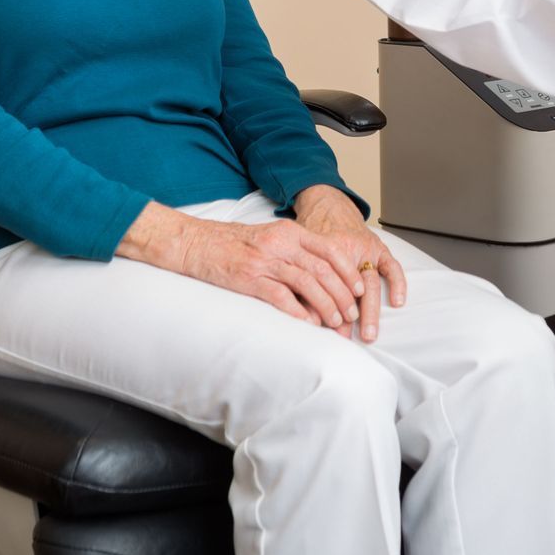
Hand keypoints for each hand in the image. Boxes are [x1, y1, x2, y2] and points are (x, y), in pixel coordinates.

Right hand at [118, 202, 364, 330]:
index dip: (347, 271)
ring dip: (325, 305)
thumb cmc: (234, 243)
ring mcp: (265, 261)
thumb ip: (296, 250)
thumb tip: (324, 276)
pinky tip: (308, 323)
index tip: (358, 289)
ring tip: (335, 322)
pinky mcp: (249, 279)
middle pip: (322, 269)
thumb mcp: (270, 237)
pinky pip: (280, 296)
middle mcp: (281, 243)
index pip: (329, 250)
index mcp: (289, 231)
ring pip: (306, 283)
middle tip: (351, 313)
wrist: (197, 243)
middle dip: (341, 294)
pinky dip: (297, 311)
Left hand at [294, 184, 406, 343]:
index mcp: (325, 251)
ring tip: (369, 333)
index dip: (326, 310)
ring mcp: (366, 249)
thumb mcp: (301, 253)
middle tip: (347, 338)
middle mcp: (348, 250)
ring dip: (370, 310)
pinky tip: (398, 301)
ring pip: (370, 283)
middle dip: (348, 317)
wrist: (327, 206)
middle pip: (349, 288)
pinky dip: (396, 283)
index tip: (327, 332)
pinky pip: (391, 266)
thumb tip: (301, 315)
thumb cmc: (312, 232)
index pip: (326, 287)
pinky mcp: (379, 247)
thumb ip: (301, 279)